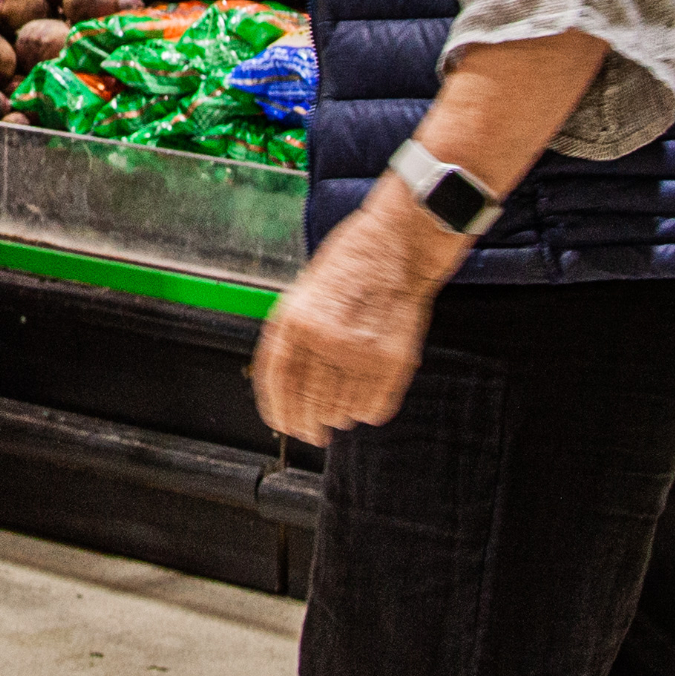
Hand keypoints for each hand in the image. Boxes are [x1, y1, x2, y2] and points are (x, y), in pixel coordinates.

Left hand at [249, 198, 451, 444]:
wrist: (398, 243)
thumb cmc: (350, 263)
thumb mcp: (304, 292)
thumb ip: (292, 337)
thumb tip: (283, 387)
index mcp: (295, 319)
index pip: (277, 382)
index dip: (278, 411)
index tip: (284, 424)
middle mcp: (325, 338)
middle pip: (308, 404)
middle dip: (308, 425)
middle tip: (313, 432)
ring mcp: (361, 351)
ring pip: (341, 411)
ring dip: (339, 415)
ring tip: (343, 403)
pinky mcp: (394, 360)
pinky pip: (374, 408)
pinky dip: (369, 411)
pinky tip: (366, 396)